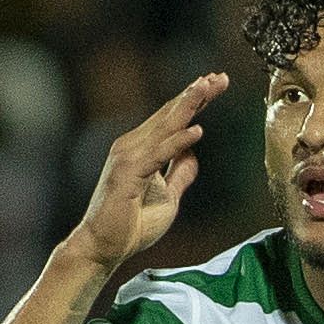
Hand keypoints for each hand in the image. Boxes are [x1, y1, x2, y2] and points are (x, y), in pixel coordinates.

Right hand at [66, 72, 224, 270]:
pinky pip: (158, 154)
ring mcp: (128, 157)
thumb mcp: (168, 197)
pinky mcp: (128, 173)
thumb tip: (192, 153)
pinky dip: (178, 141)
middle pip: (170, 114)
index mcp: (142, 149)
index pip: (172, 119)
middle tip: (219, 76)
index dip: (194, 101)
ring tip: (209, 87)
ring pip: (164, 126)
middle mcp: (133, 146)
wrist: (104, 247)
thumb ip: (180, 173)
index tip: (217, 82)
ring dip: (188, 106)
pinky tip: (197, 130)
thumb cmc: (131, 224)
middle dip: (196, 94)